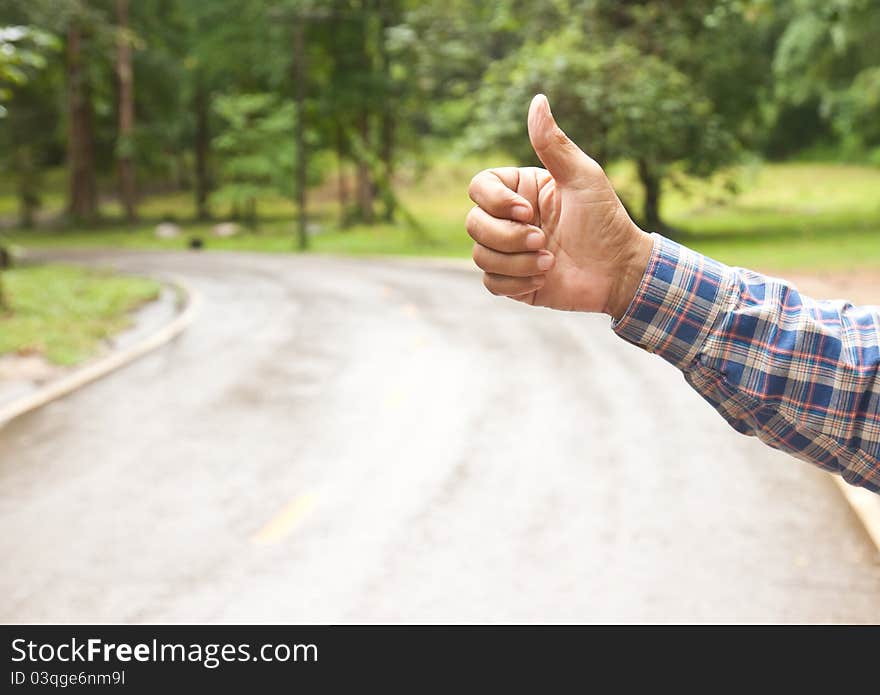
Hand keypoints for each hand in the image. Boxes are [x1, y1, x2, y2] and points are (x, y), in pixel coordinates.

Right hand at [466, 94, 653, 318]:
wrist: (620, 271)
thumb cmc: (606, 220)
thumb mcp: (582, 177)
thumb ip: (553, 143)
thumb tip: (538, 99)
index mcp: (520, 191)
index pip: (479, 187)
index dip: (494, 201)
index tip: (528, 212)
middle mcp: (509, 220)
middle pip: (473, 224)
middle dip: (507, 237)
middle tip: (543, 240)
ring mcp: (509, 252)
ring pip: (480, 255)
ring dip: (516, 262)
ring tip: (549, 262)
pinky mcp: (512, 282)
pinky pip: (491, 283)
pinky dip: (516, 283)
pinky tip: (543, 279)